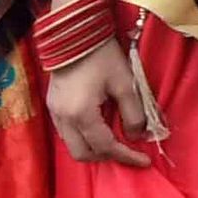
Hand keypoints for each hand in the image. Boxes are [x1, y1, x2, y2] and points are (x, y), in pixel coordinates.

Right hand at [45, 38, 163, 167]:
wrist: (74, 35)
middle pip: (83, 154)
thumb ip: (133, 113)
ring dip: (94, 149)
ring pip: (73, 146)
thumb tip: (138, 137)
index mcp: (82, 114)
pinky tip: (100, 130)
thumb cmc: (102, 57)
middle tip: (129, 153)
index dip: (126, 156)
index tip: (144, 162)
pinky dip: (84, 139)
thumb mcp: (125, 84)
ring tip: (116, 143)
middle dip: (107, 157)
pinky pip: (67, 134)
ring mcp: (54, 113)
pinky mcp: (52, 107)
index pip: (105, 147)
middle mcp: (63, 119)